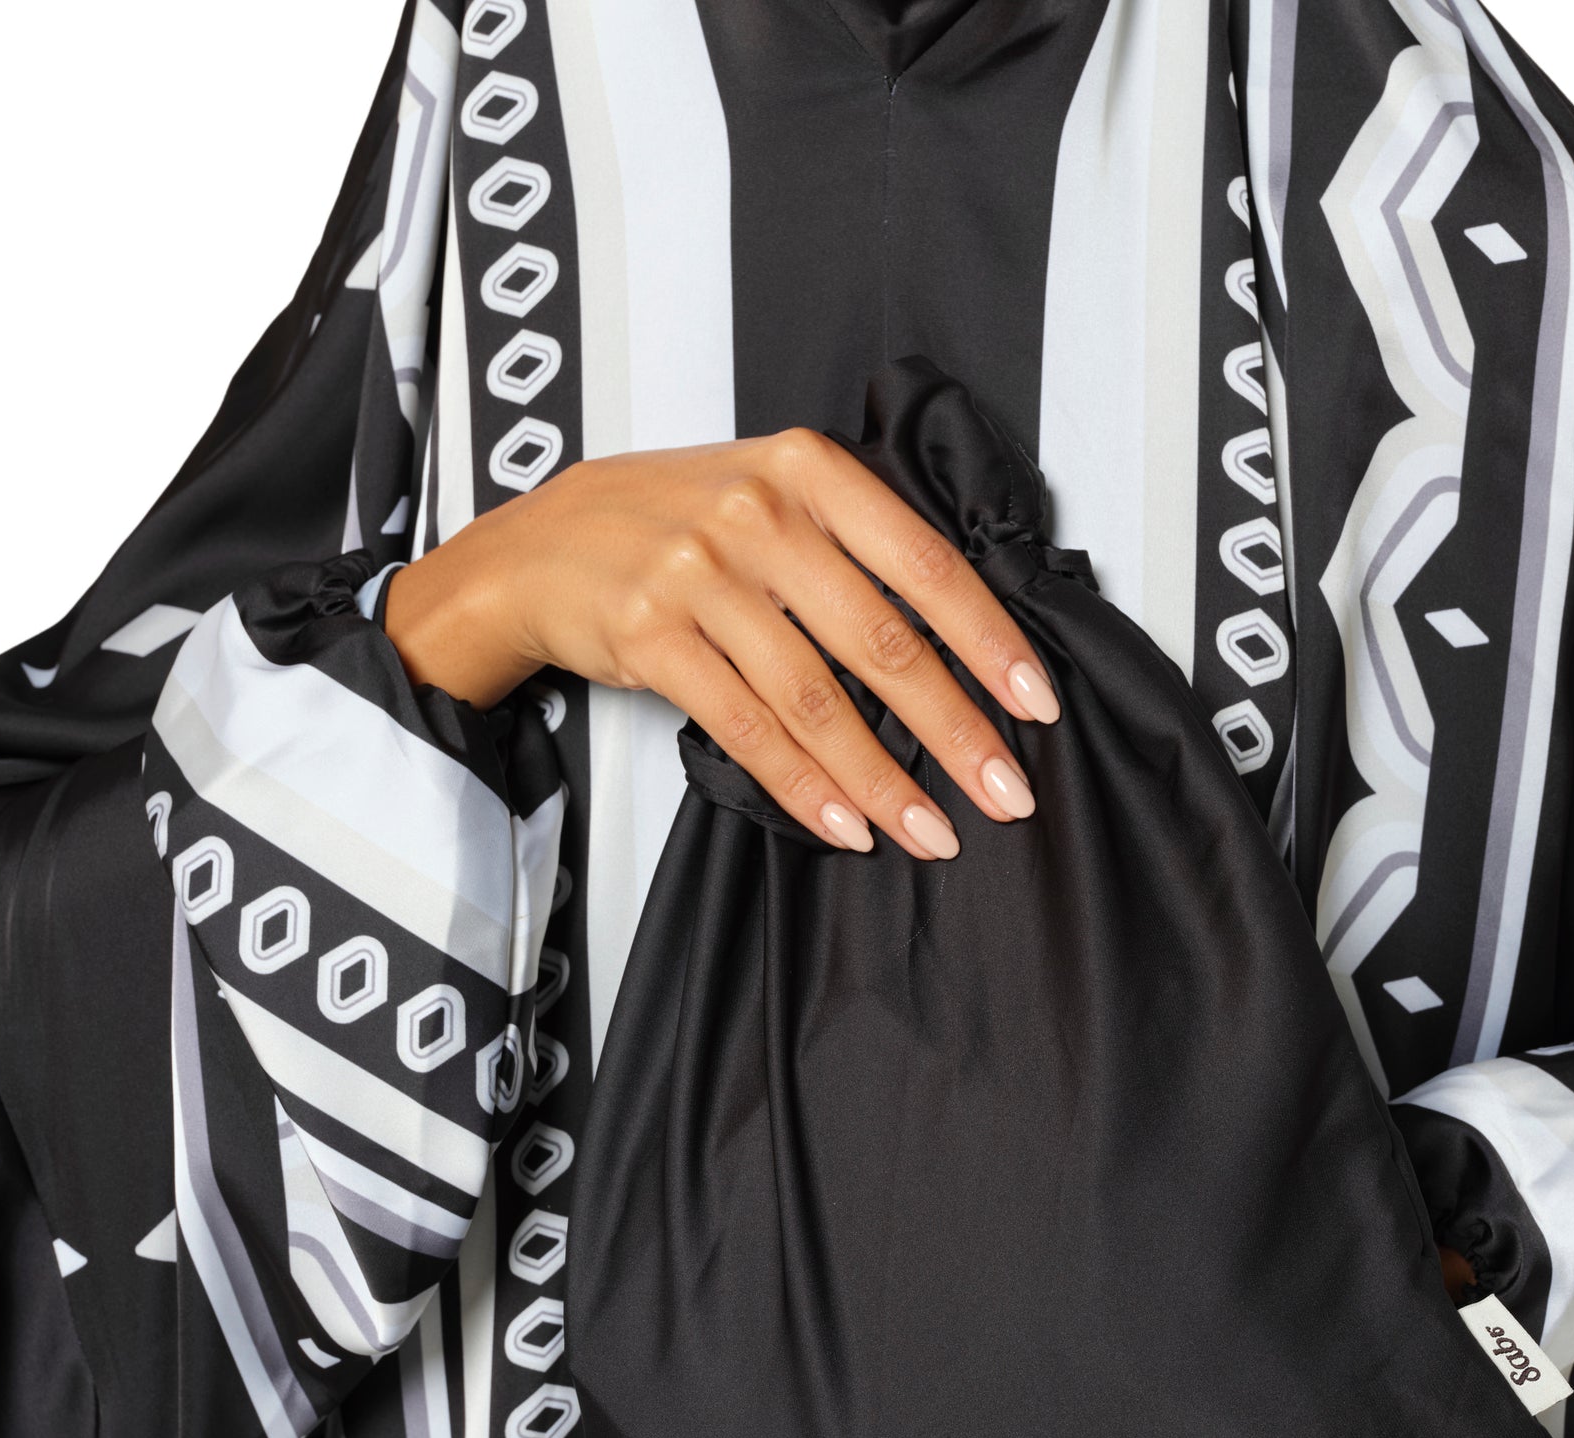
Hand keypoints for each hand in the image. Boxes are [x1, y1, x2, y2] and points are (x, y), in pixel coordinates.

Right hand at [383, 430, 1059, 858]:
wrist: (537, 545)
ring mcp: (699, 574)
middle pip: (881, 642)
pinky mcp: (651, 635)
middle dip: (955, 729)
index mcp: (806, 470)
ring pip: (815, 698)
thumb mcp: (766, 496)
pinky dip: (803, 785)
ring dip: (881, 779)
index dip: (989, 642)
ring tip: (930, 830)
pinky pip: (746, 727)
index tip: (1035, 703)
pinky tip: (844, 823)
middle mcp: (755, 513)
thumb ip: (853, 546)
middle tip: (1004, 791)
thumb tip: (958, 642)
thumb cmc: (668, 524)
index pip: (925, 564)